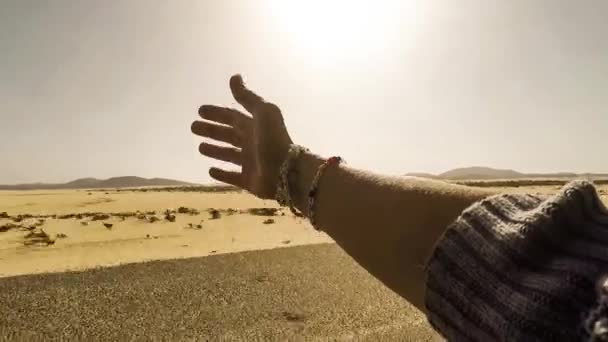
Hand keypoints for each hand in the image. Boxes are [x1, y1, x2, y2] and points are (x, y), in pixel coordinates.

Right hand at [191, 75, 293, 198]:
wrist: (288, 171)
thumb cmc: (274, 140)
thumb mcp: (263, 113)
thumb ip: (247, 97)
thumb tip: (234, 77)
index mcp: (254, 126)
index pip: (232, 117)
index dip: (217, 113)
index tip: (200, 110)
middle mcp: (252, 143)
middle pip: (228, 135)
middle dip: (211, 130)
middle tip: (193, 127)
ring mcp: (251, 163)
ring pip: (229, 155)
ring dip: (215, 150)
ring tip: (200, 147)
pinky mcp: (250, 181)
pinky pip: (233, 177)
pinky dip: (222, 174)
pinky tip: (210, 171)